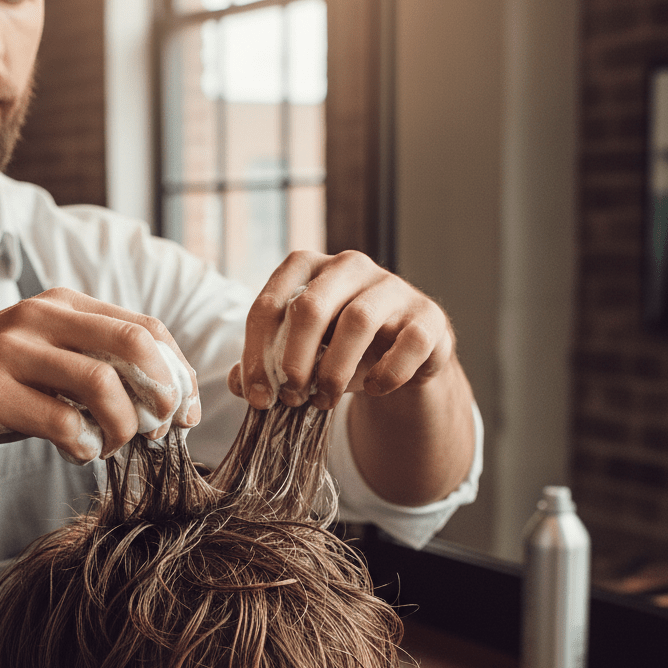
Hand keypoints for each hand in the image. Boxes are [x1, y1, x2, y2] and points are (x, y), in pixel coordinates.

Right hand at [0, 287, 199, 463]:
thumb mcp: (41, 359)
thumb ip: (93, 365)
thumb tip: (164, 401)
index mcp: (61, 304)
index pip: (146, 328)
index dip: (178, 373)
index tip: (185, 414)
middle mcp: (40, 317)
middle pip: (135, 344)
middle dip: (164, 393)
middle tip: (161, 430)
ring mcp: (12, 350)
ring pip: (103, 384)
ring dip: (123, 427)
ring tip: (110, 446)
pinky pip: (61, 421)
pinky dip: (83, 445)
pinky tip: (77, 452)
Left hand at [230, 250, 454, 409]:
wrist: (403, 356)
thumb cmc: (340, 349)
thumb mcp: (299, 355)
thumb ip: (265, 365)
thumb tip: (239, 384)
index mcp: (308, 268)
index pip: (270, 304)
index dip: (257, 354)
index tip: (258, 398)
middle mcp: (348, 266)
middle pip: (310, 307)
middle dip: (294, 360)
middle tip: (292, 397)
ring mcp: (392, 286)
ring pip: (357, 321)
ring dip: (335, 370)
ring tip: (325, 400)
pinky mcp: (428, 315)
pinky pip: (407, 342)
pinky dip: (387, 372)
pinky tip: (374, 389)